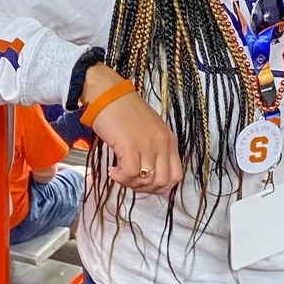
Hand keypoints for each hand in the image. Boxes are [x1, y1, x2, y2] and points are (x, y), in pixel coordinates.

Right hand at [82, 64, 182, 195]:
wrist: (107, 94)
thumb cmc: (124, 112)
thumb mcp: (148, 131)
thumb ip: (154, 150)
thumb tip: (148, 174)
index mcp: (169, 140)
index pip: (176, 176)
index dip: (160, 187)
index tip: (144, 183)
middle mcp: (162, 143)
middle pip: (163, 182)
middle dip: (145, 189)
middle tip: (130, 181)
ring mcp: (148, 145)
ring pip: (147, 180)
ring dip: (131, 184)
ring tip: (119, 174)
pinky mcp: (130, 145)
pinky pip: (131, 174)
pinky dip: (121, 178)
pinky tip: (112, 171)